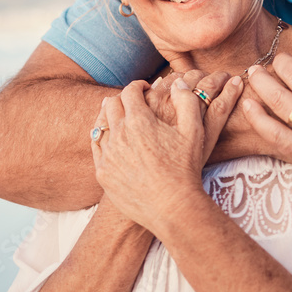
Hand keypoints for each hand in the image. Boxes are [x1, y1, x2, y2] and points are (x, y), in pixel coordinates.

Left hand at [92, 76, 242, 230]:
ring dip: (109, 115)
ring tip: (120, 116)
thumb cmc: (185, 169)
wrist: (172, 207)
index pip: (130, 91)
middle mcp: (119, 134)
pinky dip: (103, 137)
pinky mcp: (102, 173)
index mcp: (139, 120)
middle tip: (134, 102)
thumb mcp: (194, 131)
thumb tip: (179, 83)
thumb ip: (187, 101)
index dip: (138, 86)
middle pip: (112, 104)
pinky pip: (96, 147)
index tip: (145, 88)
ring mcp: (108, 154)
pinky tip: (112, 139)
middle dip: (124, 98)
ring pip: (100, 124)